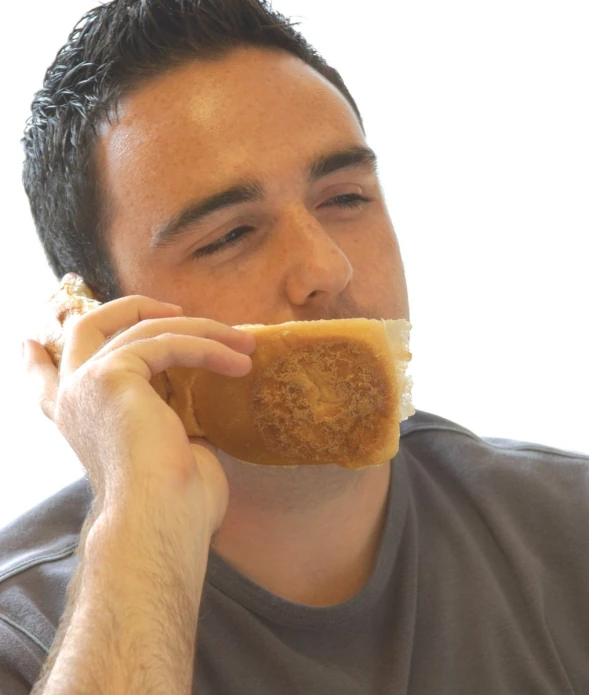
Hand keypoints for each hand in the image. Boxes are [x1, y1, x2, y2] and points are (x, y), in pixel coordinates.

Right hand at [21, 295, 254, 532]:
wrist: (162, 519)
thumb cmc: (173, 499)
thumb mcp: (164, 442)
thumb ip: (163, 412)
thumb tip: (194, 394)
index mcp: (79, 419)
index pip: (43, 381)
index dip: (34, 361)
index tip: (29, 345)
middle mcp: (73, 398)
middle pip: (85, 327)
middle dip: (128, 307)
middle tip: (174, 307)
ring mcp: (87, 382)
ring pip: (146, 330)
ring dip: (202, 331)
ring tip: (244, 343)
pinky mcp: (112, 374)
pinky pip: (168, 343)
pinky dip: (209, 347)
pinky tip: (240, 363)